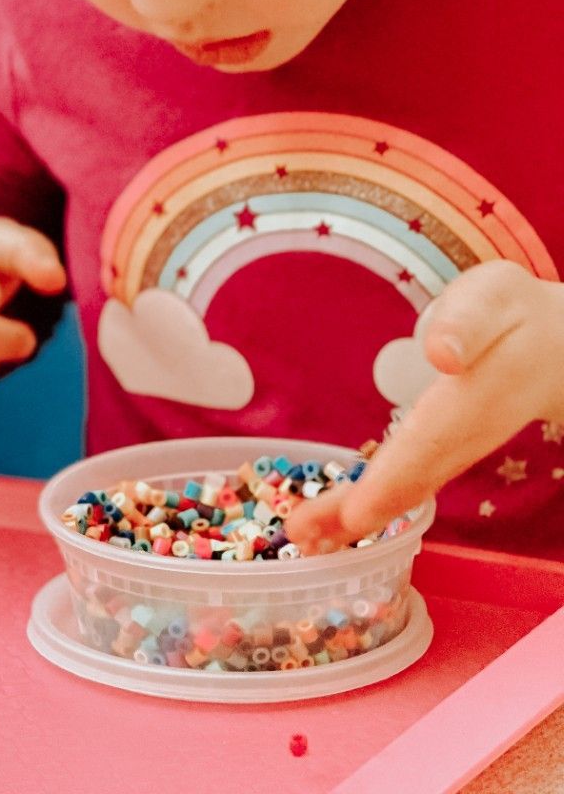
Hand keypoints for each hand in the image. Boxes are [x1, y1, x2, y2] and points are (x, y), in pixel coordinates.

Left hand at [285, 261, 563, 553]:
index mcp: (473, 399)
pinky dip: (372, 505)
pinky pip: (409, 483)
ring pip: (408, 489)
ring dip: (356, 517)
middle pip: (410, 480)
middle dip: (356, 512)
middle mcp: (465, 436)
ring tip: (305, 539)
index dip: (392, 482)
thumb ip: (467, 322)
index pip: (428, 446)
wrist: (560, 349)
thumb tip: (441, 352)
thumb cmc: (517, 315)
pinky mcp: (446, 451)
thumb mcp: (494, 300)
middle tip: (300, 535)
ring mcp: (458, 449)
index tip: (354, 514)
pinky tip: (336, 522)